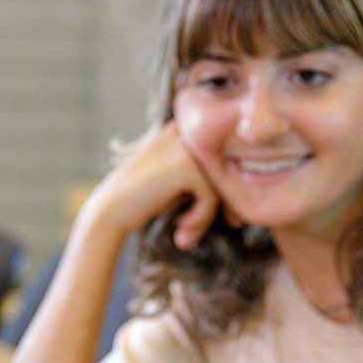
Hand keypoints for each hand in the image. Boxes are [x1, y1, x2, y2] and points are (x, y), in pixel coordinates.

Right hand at [83, 123, 223, 249]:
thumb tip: (251, 179)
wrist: (111, 211)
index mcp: (185, 128)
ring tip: (187, 233)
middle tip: (209, 228)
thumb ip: (209, 172)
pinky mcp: (185, 166)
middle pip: (227, 169)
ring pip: (222, 184)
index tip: (223, 215)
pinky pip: (211, 197)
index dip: (226, 185)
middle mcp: (187, 130)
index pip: (225, 156)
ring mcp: (186, 146)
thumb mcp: (181, 178)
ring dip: (208, 215)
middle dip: (224, 203)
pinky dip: (200, 219)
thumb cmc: (145, 198)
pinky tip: (181, 230)